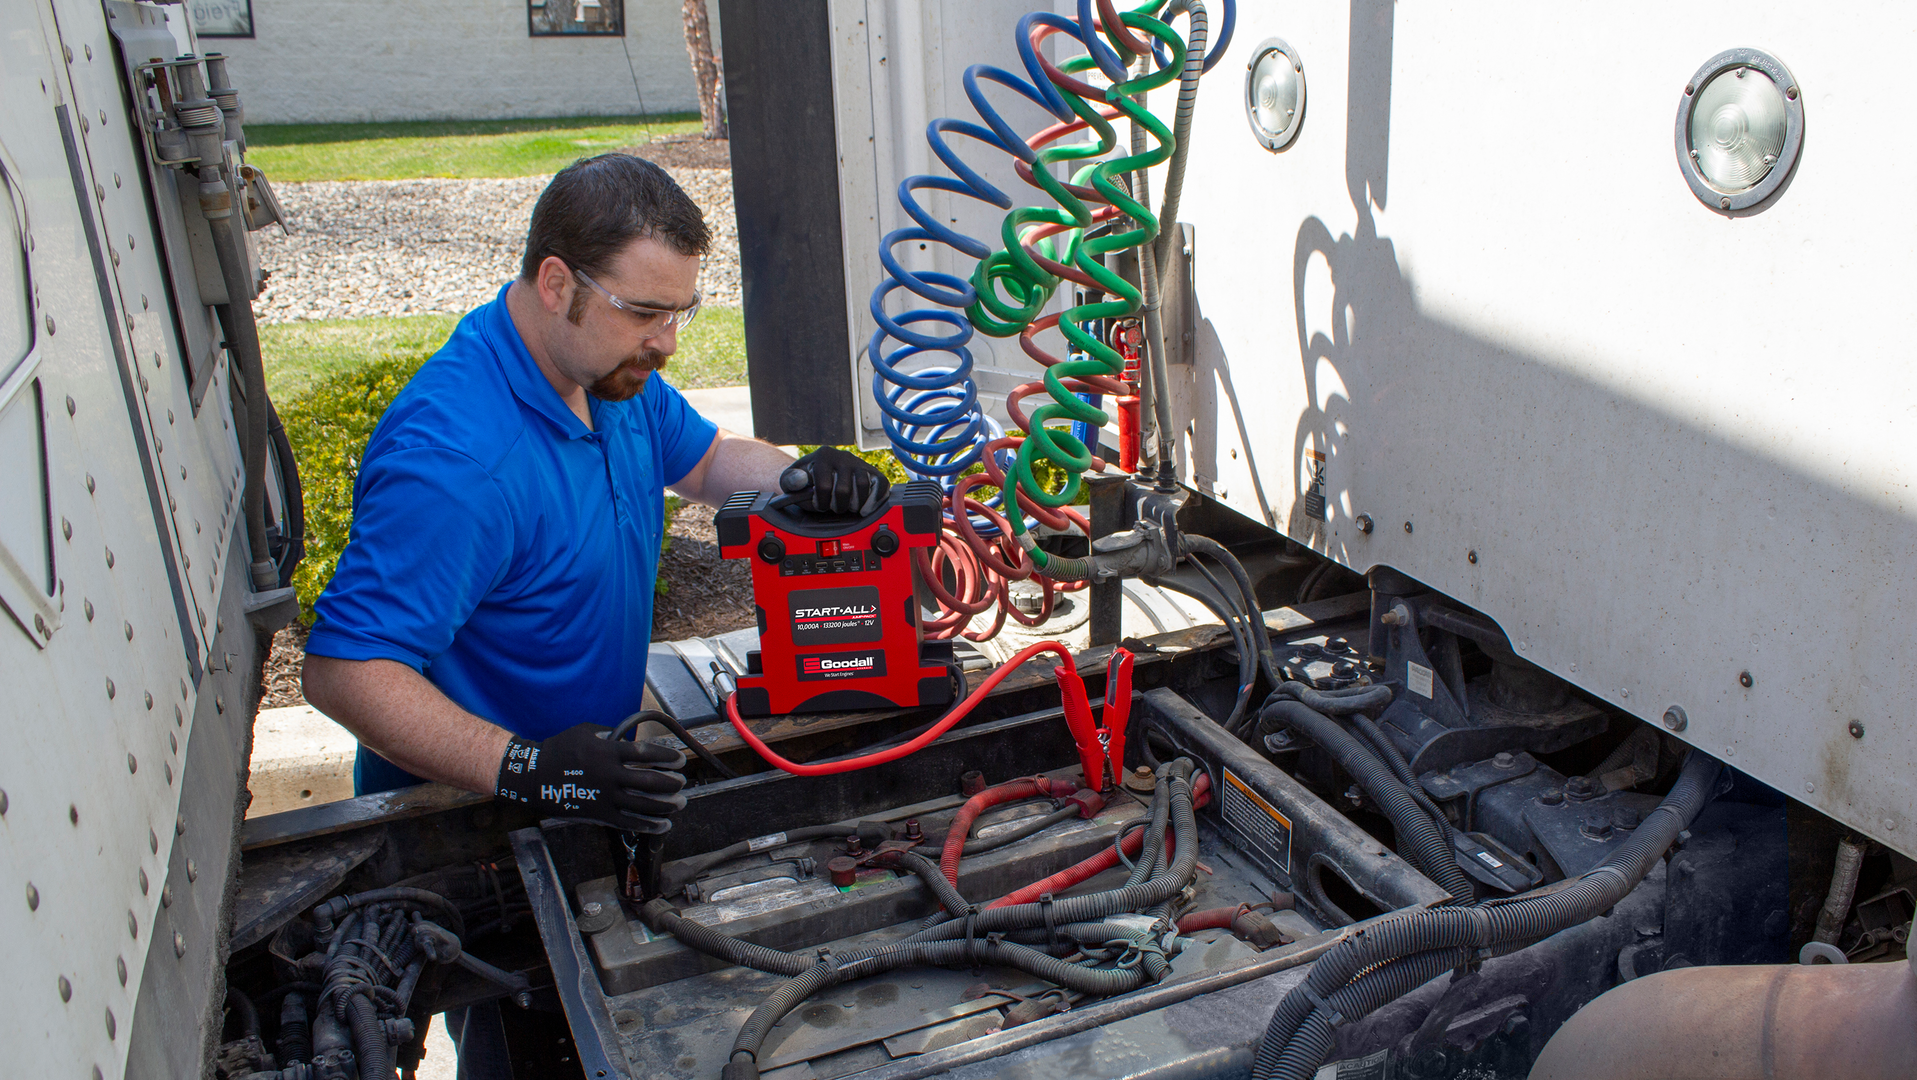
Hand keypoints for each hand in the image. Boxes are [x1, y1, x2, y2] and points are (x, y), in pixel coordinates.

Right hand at [494, 723, 686, 832]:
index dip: (666, 757)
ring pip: (643, 804)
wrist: (533, 776)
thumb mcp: (586, 731)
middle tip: (682, 783)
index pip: (645, 753)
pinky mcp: (598, 815)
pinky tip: (663, 824)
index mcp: (607, 751)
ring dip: (666, 805)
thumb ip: (611, 735)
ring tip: (680, 803)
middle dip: (671, 783)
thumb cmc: (560, 749)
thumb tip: (632, 741)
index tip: (679, 760)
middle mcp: (609, 775)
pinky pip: (628, 822)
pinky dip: (649, 824)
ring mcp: (604, 797)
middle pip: (649, 781)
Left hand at [779, 447, 889, 515]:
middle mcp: (843, 456)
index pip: (824, 486)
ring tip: (848, 506)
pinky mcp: (873, 472)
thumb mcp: (791, 480)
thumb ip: (790, 480)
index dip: (821, 502)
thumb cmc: (805, 480)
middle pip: (844, 490)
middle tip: (833, 506)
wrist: (819, 473)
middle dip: (837, 506)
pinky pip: (881, 484)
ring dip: (855, 504)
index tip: (819, 505)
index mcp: (823, 455)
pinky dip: (875, 499)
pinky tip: (865, 507)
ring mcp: (860, 463)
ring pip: (863, 487)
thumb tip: (800, 480)